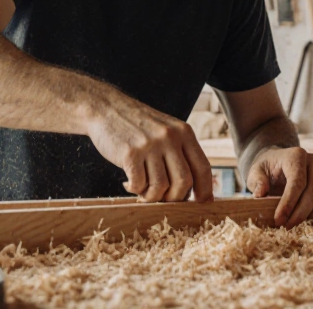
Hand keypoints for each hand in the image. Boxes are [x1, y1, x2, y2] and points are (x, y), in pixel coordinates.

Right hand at [84, 85, 212, 202]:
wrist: (107, 108)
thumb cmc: (138, 126)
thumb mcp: (166, 131)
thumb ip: (180, 153)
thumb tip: (192, 189)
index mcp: (184, 132)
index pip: (203, 167)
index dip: (205, 190)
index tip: (202, 203)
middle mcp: (170, 137)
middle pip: (184, 182)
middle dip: (175, 198)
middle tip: (163, 198)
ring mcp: (150, 145)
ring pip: (161, 187)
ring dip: (151, 196)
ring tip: (142, 189)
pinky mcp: (130, 153)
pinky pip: (139, 185)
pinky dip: (135, 190)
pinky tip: (128, 182)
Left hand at [247, 146, 312, 226]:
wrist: (279, 163)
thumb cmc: (268, 169)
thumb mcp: (255, 172)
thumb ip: (257, 181)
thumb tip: (260, 193)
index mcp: (296, 156)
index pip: (297, 181)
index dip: (289, 203)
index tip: (279, 220)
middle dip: (302, 212)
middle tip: (288, 226)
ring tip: (301, 223)